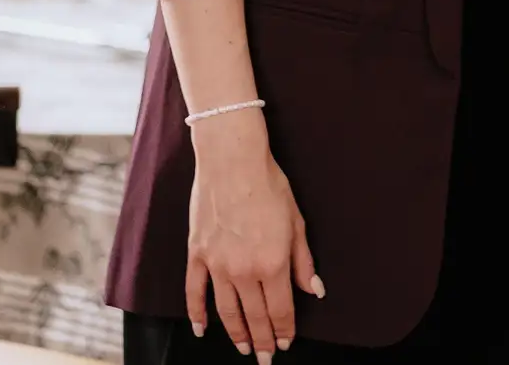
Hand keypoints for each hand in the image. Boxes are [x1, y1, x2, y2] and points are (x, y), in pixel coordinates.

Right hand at [184, 112, 322, 354]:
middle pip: (255, 316)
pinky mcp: (197, 255)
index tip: (285, 344)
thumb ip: (303, 260)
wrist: (232, 162)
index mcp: (273, 263)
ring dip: (236, 333)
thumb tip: (314, 289)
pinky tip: (203, 330)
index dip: (284, 330)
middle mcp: (245, 270)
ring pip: (227, 311)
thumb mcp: (297, 221)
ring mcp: (217, 265)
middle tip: (265, 358)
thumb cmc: (269, 186)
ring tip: (244, 348)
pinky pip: (195, 293)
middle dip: (263, 340)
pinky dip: (198, 315)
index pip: (281, 309)